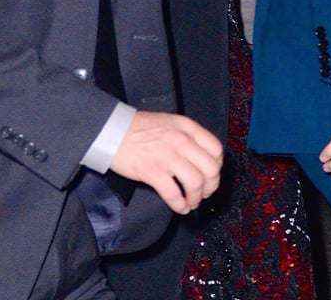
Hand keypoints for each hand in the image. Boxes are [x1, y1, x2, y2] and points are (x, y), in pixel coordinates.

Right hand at [108, 111, 222, 214]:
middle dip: (211, 186)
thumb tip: (200, 158)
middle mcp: (182, 140)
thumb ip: (187, 137)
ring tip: (191, 202)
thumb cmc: (141, 128)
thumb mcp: (171, 123)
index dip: (217, 167)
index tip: (211, 176)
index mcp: (188, 127)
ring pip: (195, 183)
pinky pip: (174, 193)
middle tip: (204, 193)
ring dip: (196, 198)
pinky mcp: (152, 171)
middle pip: (210, 168)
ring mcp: (167, 156)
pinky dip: (180, 204)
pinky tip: (179, 208)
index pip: (216, 149)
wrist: (113, 131)